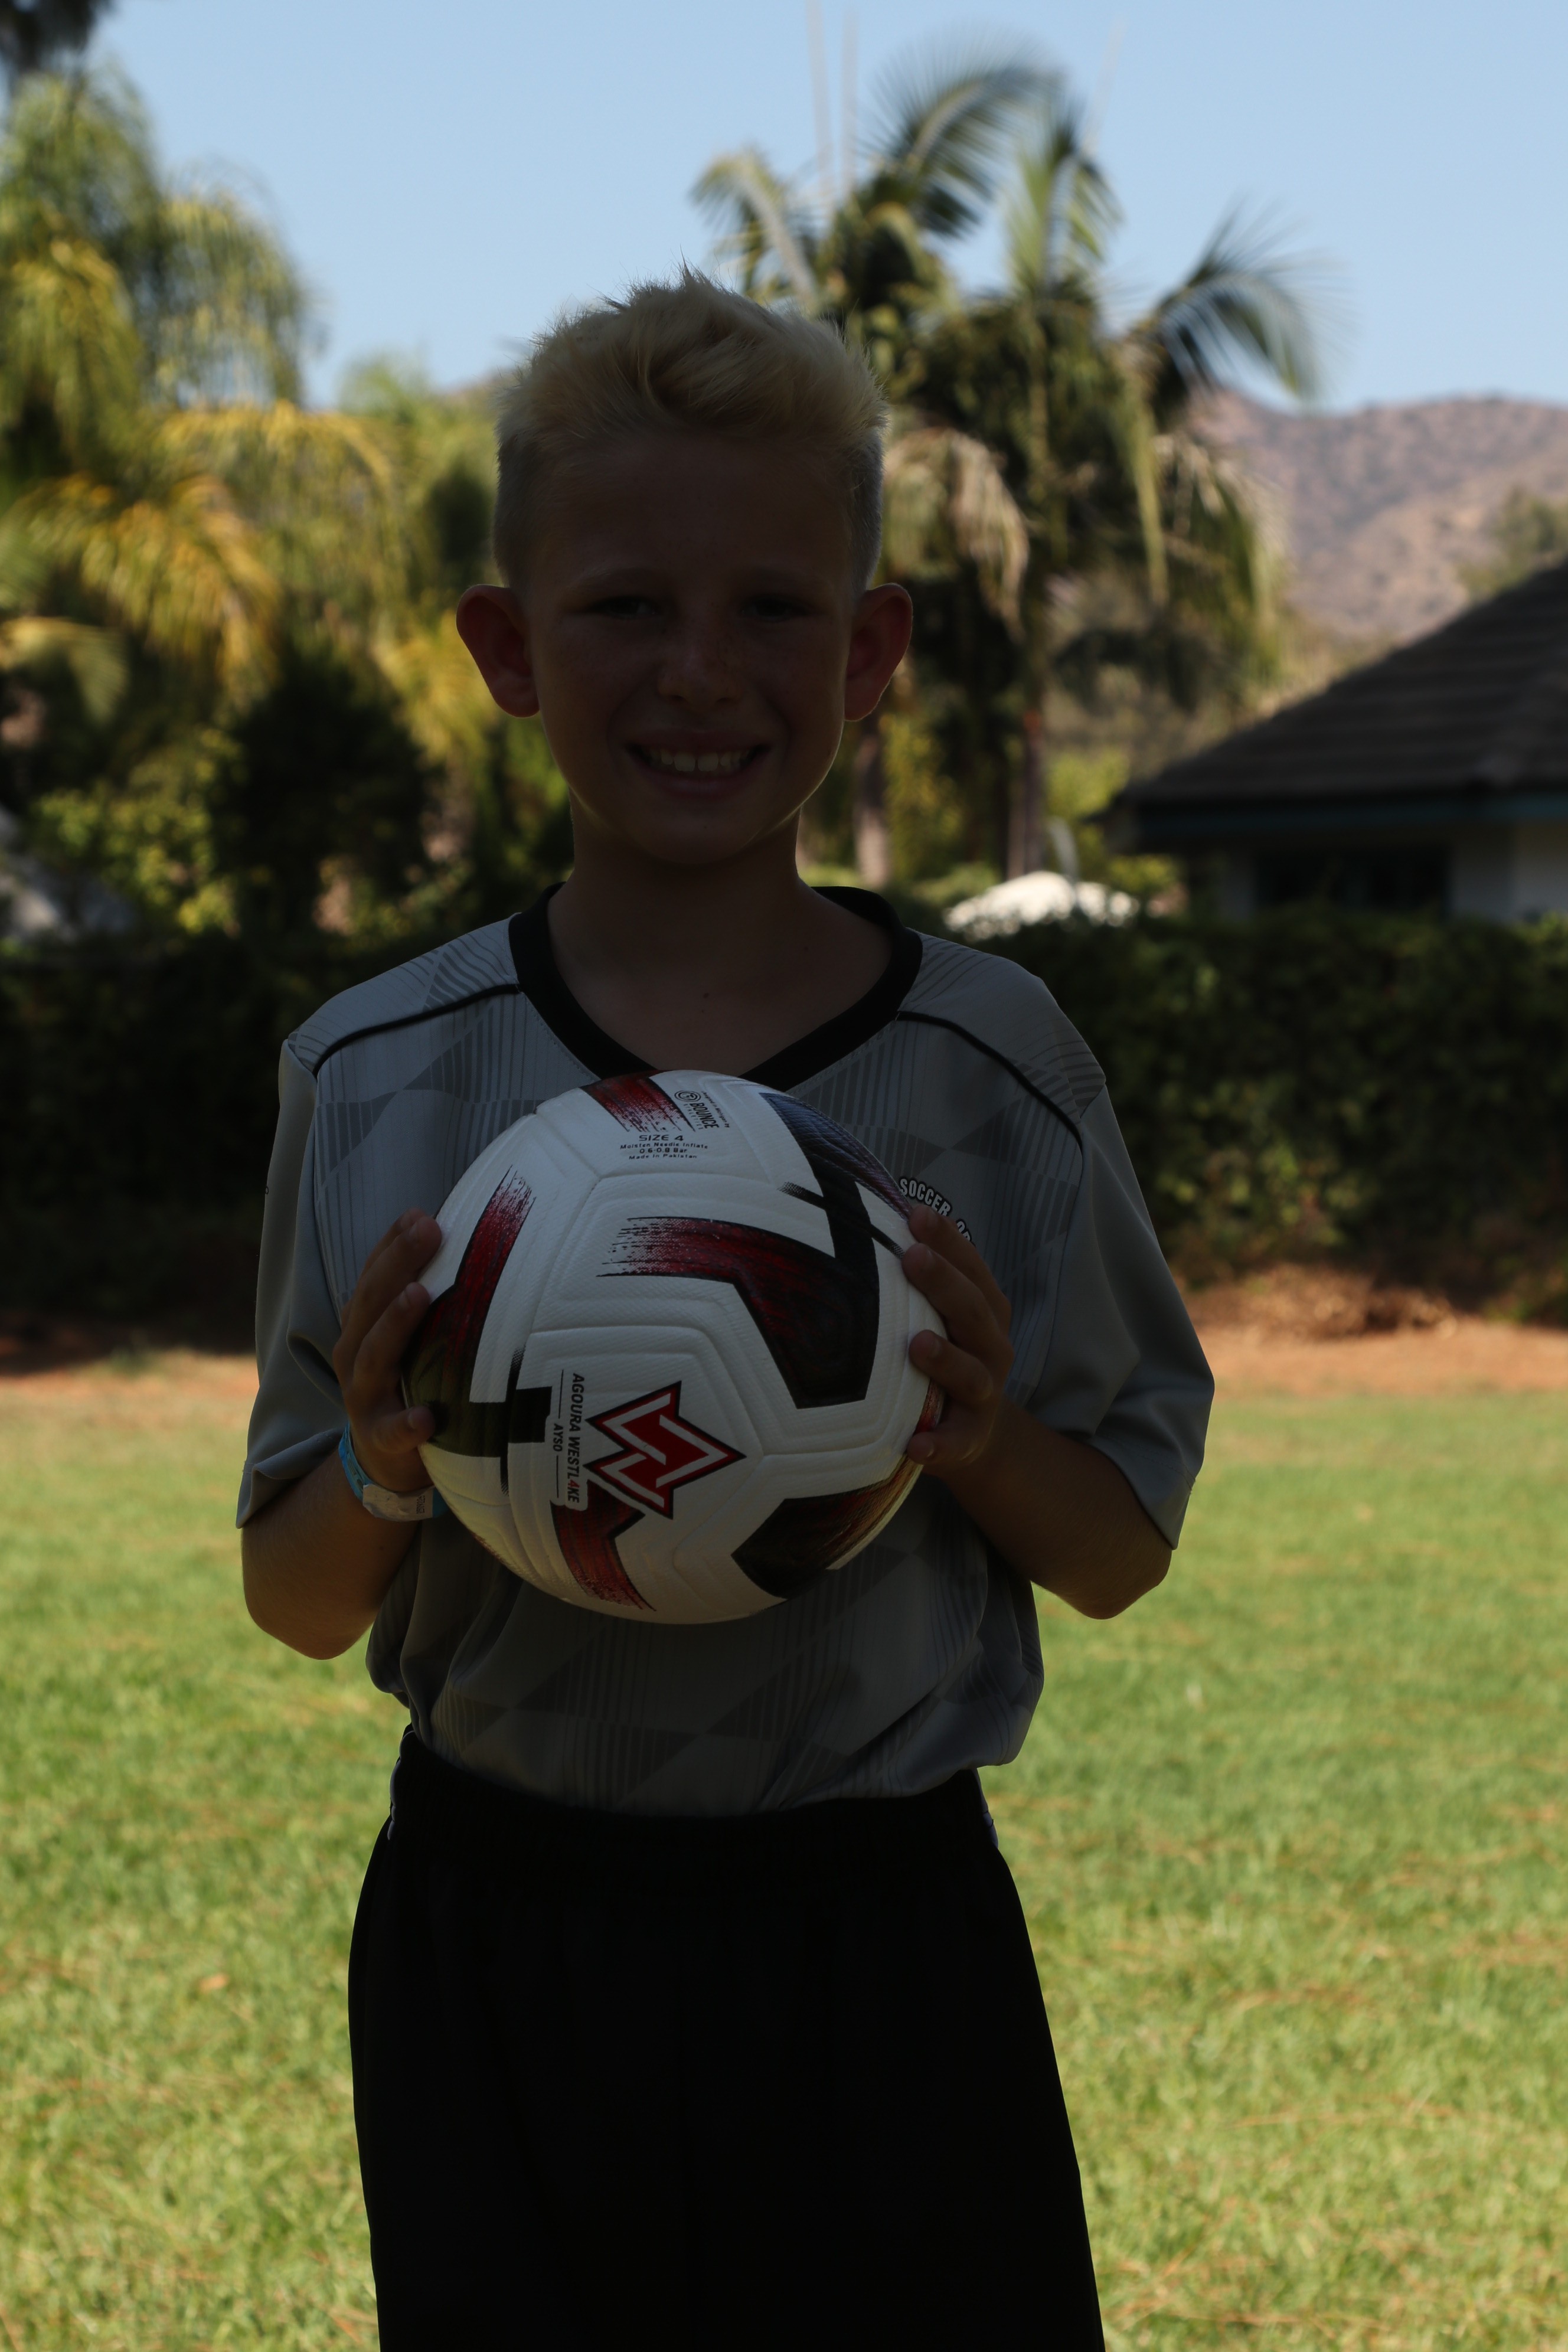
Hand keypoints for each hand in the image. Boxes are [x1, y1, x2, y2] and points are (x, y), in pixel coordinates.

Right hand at [330, 1209, 443, 1491]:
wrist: (382, 1461)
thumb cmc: (404, 1384)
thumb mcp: (404, 1337)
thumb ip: (417, 1294)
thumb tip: (445, 1232)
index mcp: (361, 1327)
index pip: (371, 1277)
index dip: (392, 1245)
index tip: (420, 1214)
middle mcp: (355, 1356)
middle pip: (370, 1304)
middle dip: (397, 1264)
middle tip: (428, 1230)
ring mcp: (364, 1397)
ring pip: (374, 1356)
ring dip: (395, 1325)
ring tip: (419, 1295)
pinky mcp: (381, 1439)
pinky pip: (392, 1431)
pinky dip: (407, 1423)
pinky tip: (427, 1417)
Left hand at [900, 1205, 1013, 1478]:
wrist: (973, 1434)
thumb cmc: (943, 1355)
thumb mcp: (938, 1315)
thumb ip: (914, 1280)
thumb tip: (859, 1218)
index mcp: (983, 1311)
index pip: (970, 1268)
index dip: (948, 1240)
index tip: (915, 1213)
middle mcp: (990, 1347)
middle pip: (973, 1311)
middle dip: (944, 1283)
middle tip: (913, 1258)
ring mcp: (983, 1394)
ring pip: (970, 1375)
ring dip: (946, 1359)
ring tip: (917, 1344)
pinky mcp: (968, 1440)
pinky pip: (955, 1444)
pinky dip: (938, 1446)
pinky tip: (915, 1445)